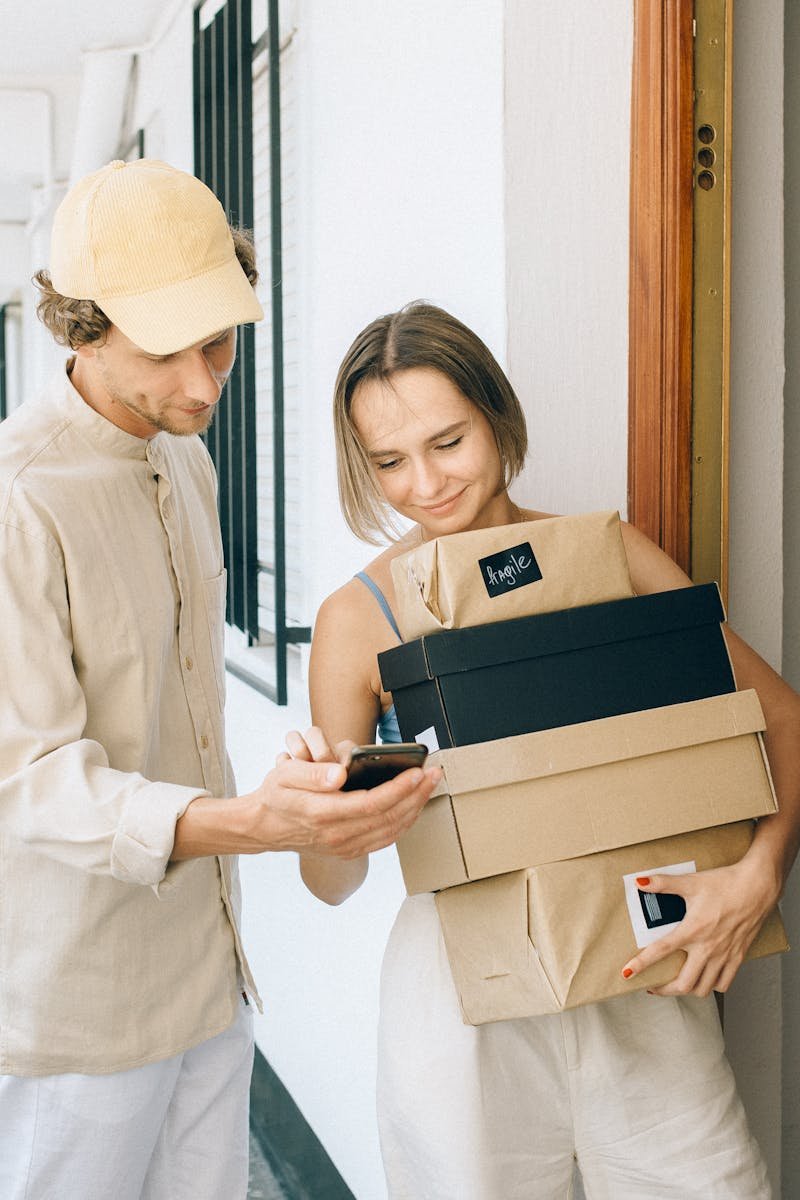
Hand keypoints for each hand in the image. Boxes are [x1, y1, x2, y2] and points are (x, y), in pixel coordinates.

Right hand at [238, 727, 439, 859]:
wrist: (266, 827)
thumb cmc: (277, 795)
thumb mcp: (285, 775)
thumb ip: (311, 773)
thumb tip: (339, 773)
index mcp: (323, 814)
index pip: (371, 803)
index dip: (398, 788)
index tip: (417, 772)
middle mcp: (337, 836)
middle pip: (388, 817)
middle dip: (417, 795)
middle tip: (435, 773)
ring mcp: (345, 846)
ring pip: (391, 831)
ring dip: (415, 808)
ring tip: (431, 786)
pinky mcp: (350, 850)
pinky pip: (385, 839)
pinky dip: (404, 823)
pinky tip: (414, 806)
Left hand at [620, 854, 778, 996]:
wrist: (757, 887)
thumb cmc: (725, 883)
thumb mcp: (690, 882)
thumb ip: (663, 884)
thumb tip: (640, 881)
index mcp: (693, 930)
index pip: (661, 951)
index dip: (641, 964)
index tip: (627, 973)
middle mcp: (708, 948)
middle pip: (684, 984)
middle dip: (664, 990)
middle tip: (652, 986)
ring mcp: (724, 955)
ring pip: (704, 988)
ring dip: (687, 990)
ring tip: (675, 985)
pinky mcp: (738, 957)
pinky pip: (724, 983)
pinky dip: (712, 986)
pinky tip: (704, 979)